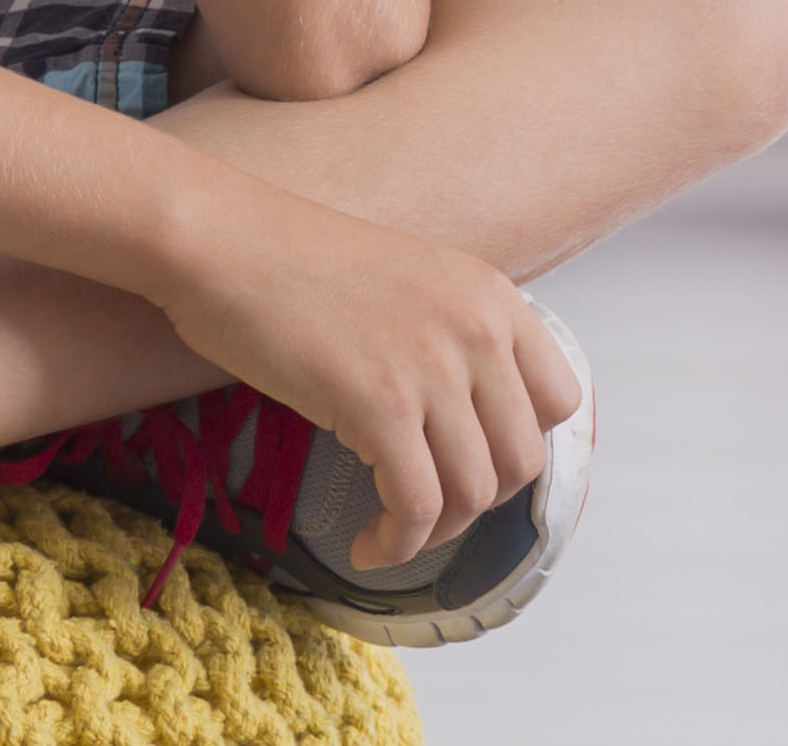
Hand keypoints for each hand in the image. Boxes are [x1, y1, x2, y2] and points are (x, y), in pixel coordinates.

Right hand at [154, 189, 585, 565]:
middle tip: (426, 506)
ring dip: (434, 532)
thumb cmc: (297, 264)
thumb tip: (470, 422)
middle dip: (477, 502)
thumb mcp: (411, 281)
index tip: (473, 466)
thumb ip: (454, 336)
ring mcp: (433, 367)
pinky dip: (396, 544)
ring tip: (391, 530)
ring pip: (474, 493)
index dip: (519, 447)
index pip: (560, 399)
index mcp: (492, 295)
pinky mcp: (380, 405)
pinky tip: (366, 545)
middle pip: (522, 459)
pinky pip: (418, 507)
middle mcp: (478, 329)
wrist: (226, 242)